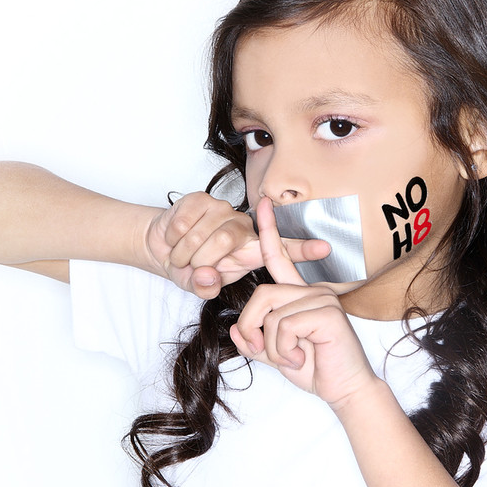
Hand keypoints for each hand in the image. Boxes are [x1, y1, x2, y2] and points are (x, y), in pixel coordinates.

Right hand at [146, 192, 329, 298]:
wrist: (162, 246)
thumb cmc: (190, 268)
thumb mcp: (198, 286)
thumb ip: (205, 287)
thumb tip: (208, 275)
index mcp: (249, 251)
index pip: (282, 249)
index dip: (302, 249)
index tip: (324, 248)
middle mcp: (242, 228)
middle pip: (227, 239)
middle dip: (202, 259)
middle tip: (190, 268)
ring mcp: (222, 210)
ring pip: (206, 231)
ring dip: (185, 252)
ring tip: (180, 257)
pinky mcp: (200, 199)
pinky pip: (186, 220)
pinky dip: (173, 237)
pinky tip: (173, 240)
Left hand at [229, 197, 376, 406]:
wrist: (345, 391)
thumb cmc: (315, 369)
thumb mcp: (276, 354)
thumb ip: (255, 341)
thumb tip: (234, 331)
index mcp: (301, 294)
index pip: (280, 258)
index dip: (269, 231)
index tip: (263, 204)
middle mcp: (313, 290)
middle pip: (261, 294)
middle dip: (252, 327)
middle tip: (265, 350)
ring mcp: (322, 298)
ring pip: (271, 314)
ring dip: (271, 345)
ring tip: (292, 356)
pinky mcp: (327, 312)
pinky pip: (284, 326)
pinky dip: (284, 349)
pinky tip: (303, 357)